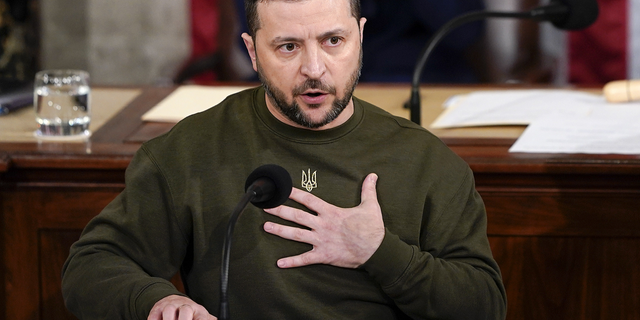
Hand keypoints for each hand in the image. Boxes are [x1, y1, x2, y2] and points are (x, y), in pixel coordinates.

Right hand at [148, 295, 216, 319]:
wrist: (173, 300)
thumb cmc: (190, 312)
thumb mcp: (200, 316)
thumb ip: (206, 319)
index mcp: (197, 310)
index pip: (201, 317)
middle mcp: (184, 306)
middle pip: (186, 310)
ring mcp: (170, 306)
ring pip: (169, 309)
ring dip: (168, 319)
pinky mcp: (157, 308)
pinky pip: (153, 315)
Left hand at [263, 173, 384, 268]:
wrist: (377, 251)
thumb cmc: (372, 228)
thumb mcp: (370, 206)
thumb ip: (368, 189)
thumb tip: (373, 175)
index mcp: (331, 212)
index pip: (308, 199)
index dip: (294, 193)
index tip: (282, 189)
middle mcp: (322, 225)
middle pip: (296, 216)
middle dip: (279, 210)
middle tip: (265, 207)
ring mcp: (321, 240)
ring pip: (296, 235)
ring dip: (279, 231)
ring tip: (265, 227)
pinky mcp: (323, 255)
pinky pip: (305, 259)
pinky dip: (292, 262)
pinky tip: (279, 263)